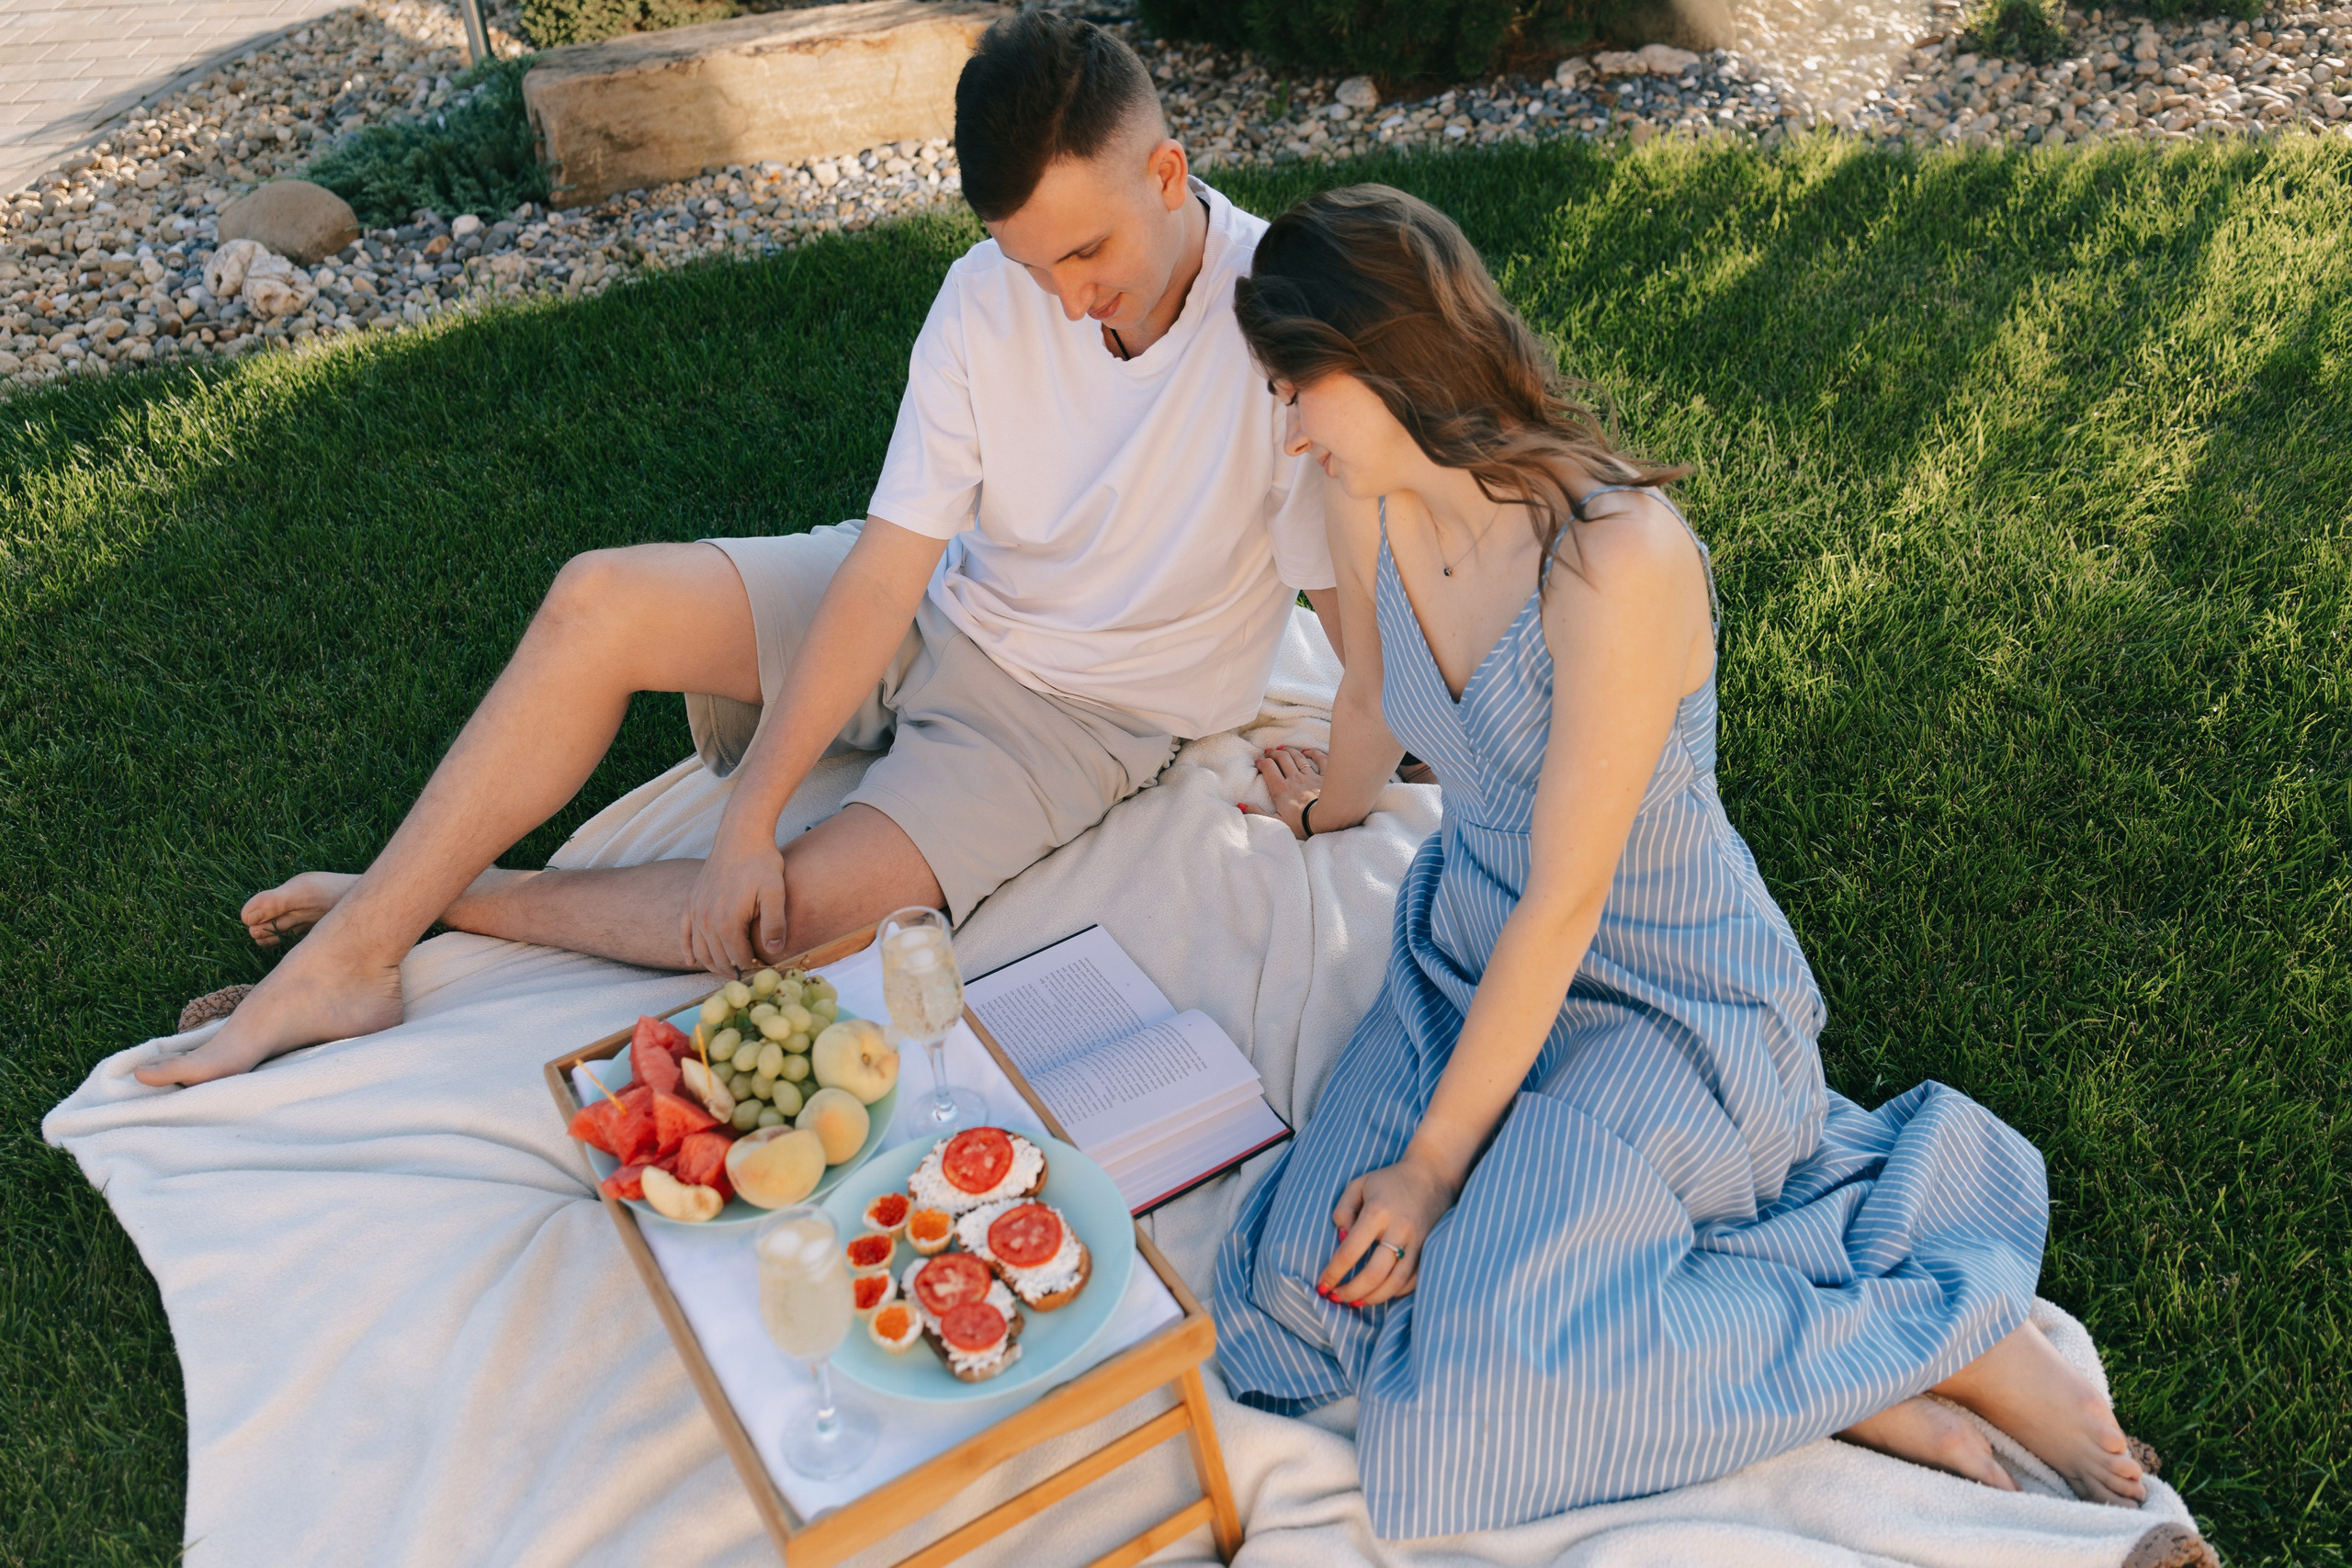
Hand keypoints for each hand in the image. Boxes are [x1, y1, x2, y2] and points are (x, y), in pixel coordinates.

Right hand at [683, 825, 789, 977]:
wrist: (740, 835)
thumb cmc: (761, 862)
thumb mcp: (775, 892)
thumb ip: (775, 924)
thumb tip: (774, 953)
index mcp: (727, 922)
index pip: (739, 960)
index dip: (753, 970)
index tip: (766, 972)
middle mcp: (706, 921)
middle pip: (719, 960)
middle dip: (735, 971)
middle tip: (751, 974)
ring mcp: (695, 912)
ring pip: (701, 952)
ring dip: (714, 965)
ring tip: (731, 970)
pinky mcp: (691, 903)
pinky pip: (684, 934)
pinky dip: (688, 950)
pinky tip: (691, 961)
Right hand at [1242, 744, 1326, 839]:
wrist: (1328, 820)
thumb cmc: (1302, 824)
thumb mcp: (1276, 823)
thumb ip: (1258, 813)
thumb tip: (1241, 805)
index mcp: (1281, 789)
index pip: (1268, 768)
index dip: (1262, 763)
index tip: (1259, 763)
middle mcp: (1295, 779)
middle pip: (1282, 759)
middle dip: (1274, 753)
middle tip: (1269, 752)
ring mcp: (1311, 776)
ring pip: (1298, 757)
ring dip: (1290, 750)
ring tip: (1284, 749)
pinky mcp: (1326, 777)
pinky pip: (1320, 759)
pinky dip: (1313, 753)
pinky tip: (1308, 751)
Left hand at [1319, 1152, 1458, 1307]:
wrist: (1433, 1175)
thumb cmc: (1389, 1181)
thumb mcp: (1358, 1185)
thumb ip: (1343, 1210)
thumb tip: (1341, 1240)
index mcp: (1377, 1212)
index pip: (1350, 1251)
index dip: (1334, 1272)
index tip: (1322, 1284)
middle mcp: (1399, 1229)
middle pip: (1373, 1274)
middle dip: (1351, 1292)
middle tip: (1337, 1297)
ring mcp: (1418, 1242)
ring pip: (1395, 1284)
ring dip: (1372, 1298)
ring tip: (1355, 1301)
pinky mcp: (1430, 1250)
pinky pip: (1412, 1281)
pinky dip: (1394, 1292)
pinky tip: (1379, 1292)